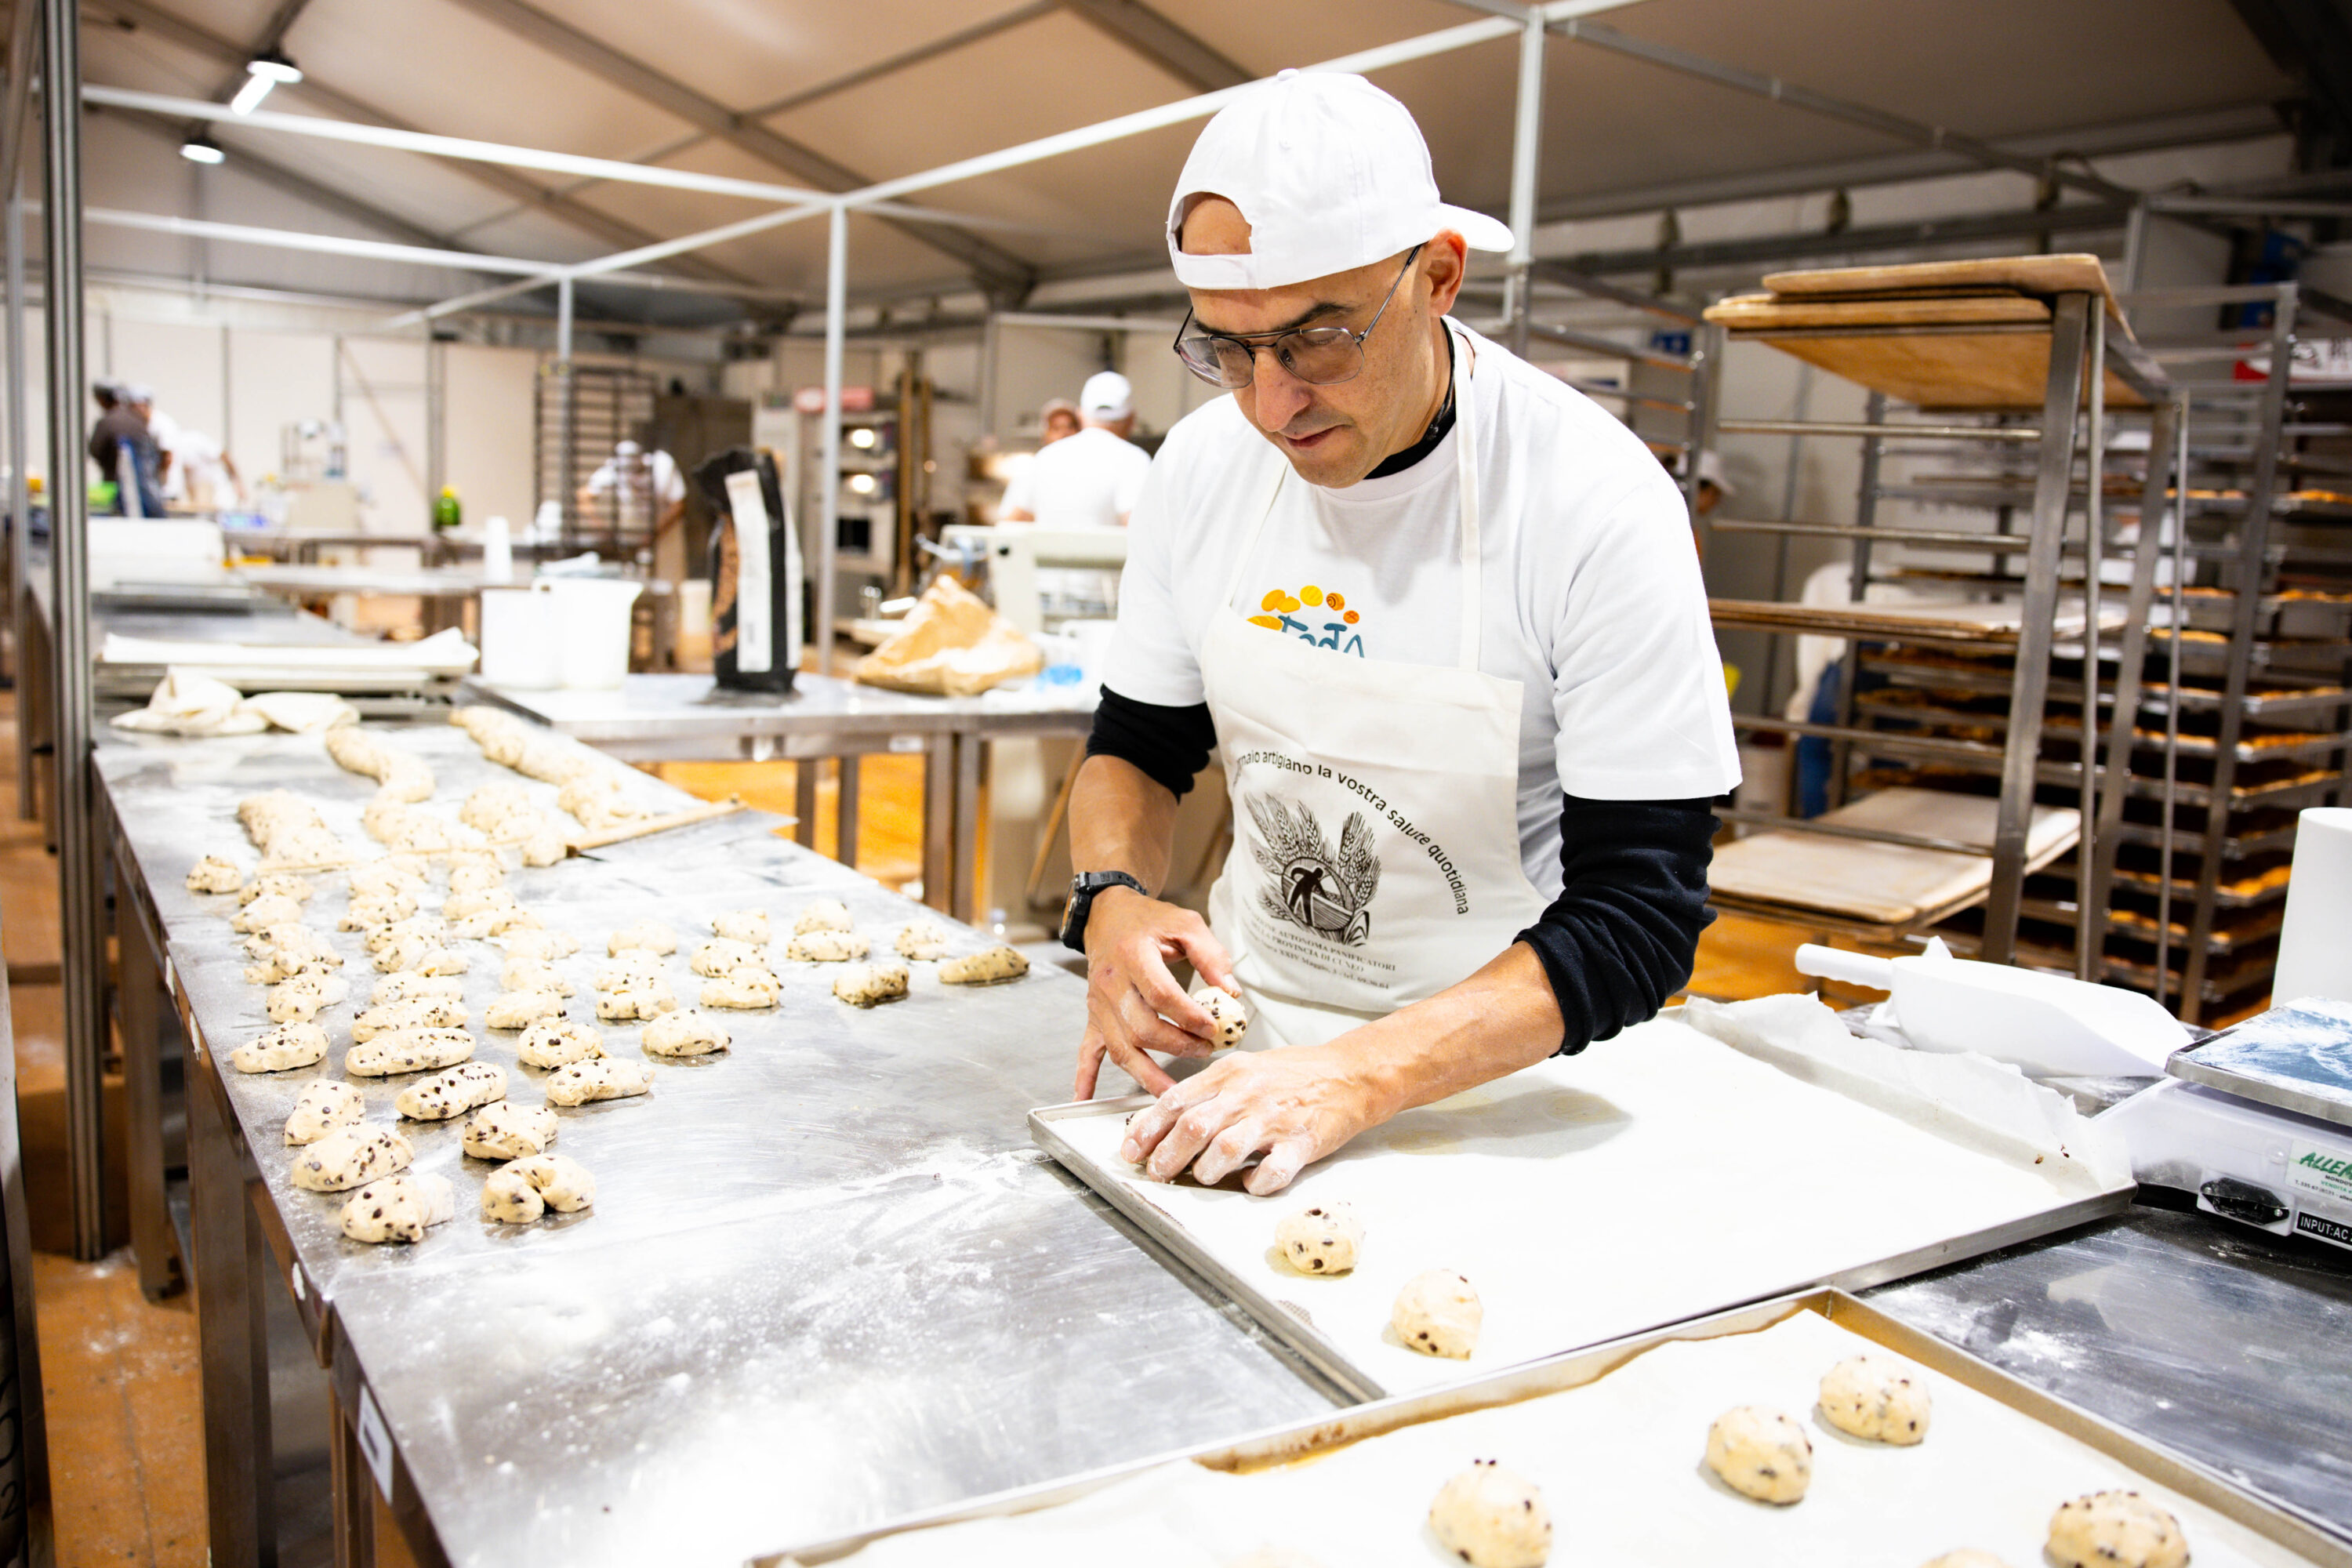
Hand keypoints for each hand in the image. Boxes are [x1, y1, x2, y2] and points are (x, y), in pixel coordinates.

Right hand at [1073, 888, 1236, 1099]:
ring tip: (1172, 1096)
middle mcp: (1110, 982)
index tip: (1213, 1028)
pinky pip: (1087, 1050)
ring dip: (1147, 1074)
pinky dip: (1085, 1077)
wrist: (1109, 915)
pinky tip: (1085, 1098)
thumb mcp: (1186, 924)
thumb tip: (1231, 994)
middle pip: (1142, 1027)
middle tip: (1205, 1051)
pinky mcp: (1093, 1017)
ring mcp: (1098, 1004)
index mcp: (1133, 955)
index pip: (1162, 995)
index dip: (1189, 1016)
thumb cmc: (1149, 921)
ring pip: (1120, 1048)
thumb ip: (1212, 957)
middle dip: (1177, 1046)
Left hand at [1118, 1044, 1373, 1195]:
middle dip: (1167, 1155)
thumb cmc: (1295, 1074)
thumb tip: (1168, 1117)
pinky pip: (1274, 1170)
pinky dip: (1257, 1183)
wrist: (1350, 1074)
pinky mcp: (1303, 1142)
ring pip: (1226, 1148)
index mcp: (1229, 1074)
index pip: (1177, 1100)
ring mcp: (1275, 1118)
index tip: (1131, 1149)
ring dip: (1206, 1170)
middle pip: (1194, 1126)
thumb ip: (1209, 1091)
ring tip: (1202, 1177)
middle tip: (1157, 1173)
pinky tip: (1252, 1185)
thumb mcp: (1245, 1069)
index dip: (1148, 1129)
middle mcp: (1248, 1094)